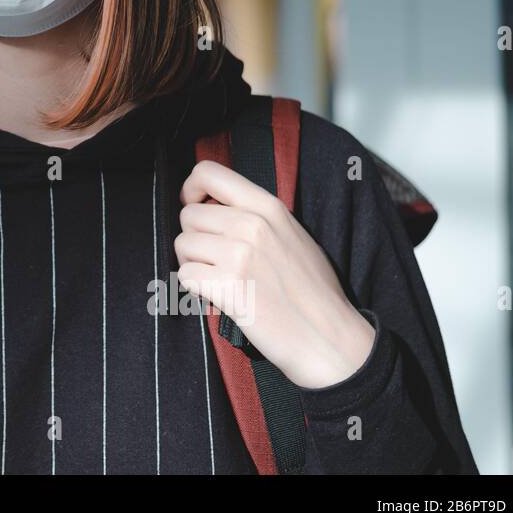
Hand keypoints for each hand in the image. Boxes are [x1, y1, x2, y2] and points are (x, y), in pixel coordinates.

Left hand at [175, 160, 375, 388]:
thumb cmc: (313, 291)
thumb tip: (215, 206)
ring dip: (192, 264)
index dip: (191, 189)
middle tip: (214, 260)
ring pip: (182, 244)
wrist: (330, 339)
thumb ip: (256, 216)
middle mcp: (252, 224)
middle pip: (189, 215)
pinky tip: (216, 296)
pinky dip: (194, 288)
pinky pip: (185, 275)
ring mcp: (239, 254)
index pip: (208, 173)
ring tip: (218, 279)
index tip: (192, 205)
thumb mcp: (292, 235)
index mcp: (268, 207)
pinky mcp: (228, 286)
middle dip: (194, 238)